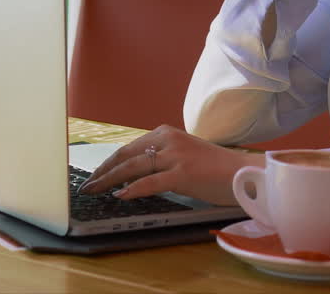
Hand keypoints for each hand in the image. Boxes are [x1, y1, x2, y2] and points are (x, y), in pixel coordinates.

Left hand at [76, 125, 263, 205]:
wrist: (243, 173)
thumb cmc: (214, 169)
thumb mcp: (182, 156)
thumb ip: (160, 160)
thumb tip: (133, 176)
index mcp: (166, 134)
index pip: (128, 148)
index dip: (107, 163)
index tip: (94, 175)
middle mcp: (168, 140)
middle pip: (125, 156)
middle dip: (102, 172)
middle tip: (86, 186)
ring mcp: (176, 156)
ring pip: (133, 167)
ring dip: (109, 180)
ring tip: (94, 191)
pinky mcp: (183, 174)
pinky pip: (151, 182)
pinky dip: (133, 189)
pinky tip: (121, 195)